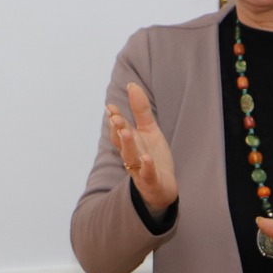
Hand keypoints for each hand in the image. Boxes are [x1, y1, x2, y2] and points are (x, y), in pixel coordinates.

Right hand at [106, 82, 178, 214]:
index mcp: (130, 142)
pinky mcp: (151, 181)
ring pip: (130, 157)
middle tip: (115, 118)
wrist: (162, 187)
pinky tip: (147, 158)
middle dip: (118, 130)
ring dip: (128, 145)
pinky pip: (147, 174)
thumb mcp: (149, 130)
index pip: (119, 129)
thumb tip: (132, 84)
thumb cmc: (152, 156)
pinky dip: (146, 167)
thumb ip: (140, 110)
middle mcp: (132, 155)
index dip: (115, 119)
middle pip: (121, 142)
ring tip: (126, 132)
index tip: (111, 107)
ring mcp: (140, 169)